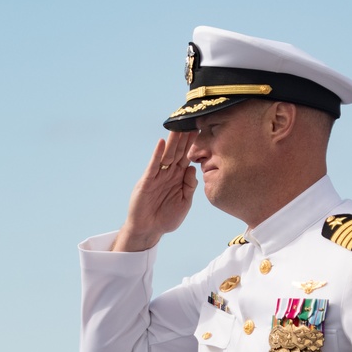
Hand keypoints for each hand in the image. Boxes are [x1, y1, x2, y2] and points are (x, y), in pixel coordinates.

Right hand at [112, 131, 197, 251]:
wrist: (148, 230)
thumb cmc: (166, 218)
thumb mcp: (184, 203)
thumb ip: (189, 186)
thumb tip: (192, 168)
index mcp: (179, 178)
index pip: (188, 157)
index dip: (195, 145)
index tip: (204, 131)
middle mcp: (169, 174)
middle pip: (178, 152)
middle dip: (185, 138)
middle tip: (193, 121)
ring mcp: (157, 176)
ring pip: (167, 155)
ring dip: (172, 142)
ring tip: (178, 127)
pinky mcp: (147, 181)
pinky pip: (153, 166)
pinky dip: (157, 155)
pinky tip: (161, 143)